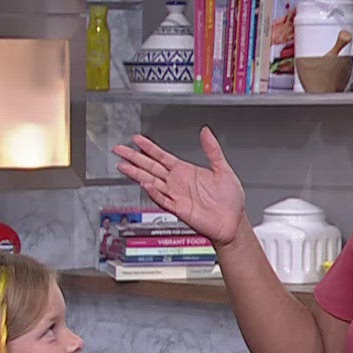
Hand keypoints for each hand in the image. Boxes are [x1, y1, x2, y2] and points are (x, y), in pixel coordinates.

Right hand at [112, 128, 248, 245]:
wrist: (233, 221)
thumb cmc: (229, 199)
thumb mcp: (223, 168)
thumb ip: (212, 150)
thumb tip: (206, 131)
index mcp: (185, 171)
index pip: (162, 156)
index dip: (149, 148)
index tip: (136, 139)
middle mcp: (177, 183)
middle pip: (150, 167)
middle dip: (134, 158)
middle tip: (119, 150)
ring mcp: (176, 196)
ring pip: (151, 182)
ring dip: (137, 174)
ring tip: (123, 166)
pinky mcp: (179, 209)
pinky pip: (163, 199)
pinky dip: (154, 192)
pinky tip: (145, 183)